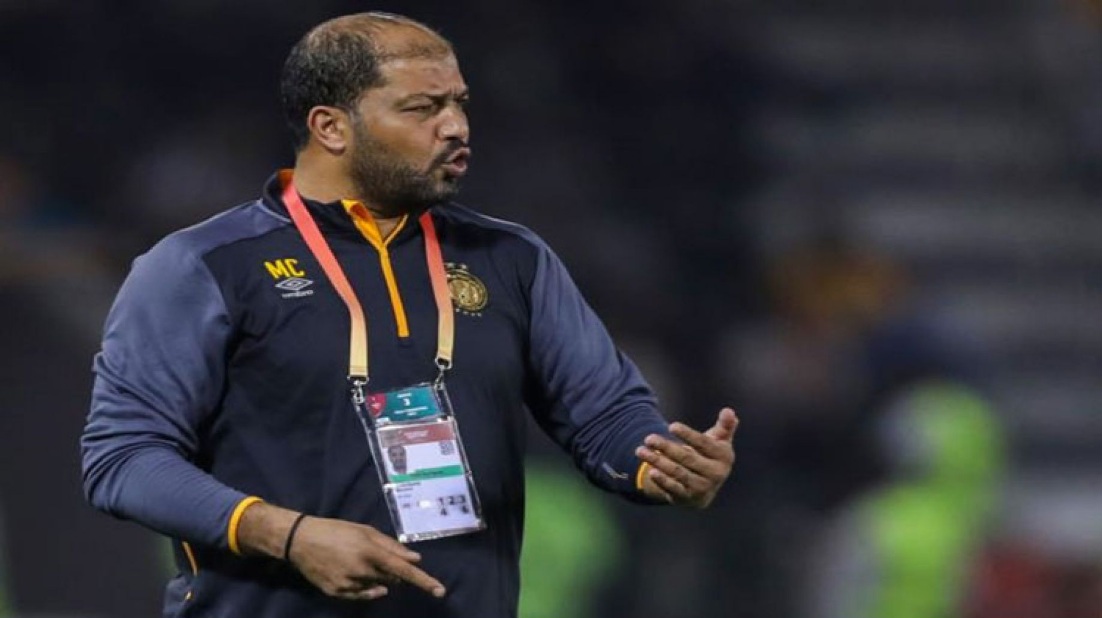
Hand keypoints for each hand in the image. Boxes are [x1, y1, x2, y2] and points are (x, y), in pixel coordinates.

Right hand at [236, 503, 445, 600]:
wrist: (300, 540)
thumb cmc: (336, 530)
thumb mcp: (365, 531)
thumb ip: (391, 546)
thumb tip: (416, 559)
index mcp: (370, 552)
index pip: (404, 570)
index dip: (423, 580)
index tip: (441, 591)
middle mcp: (362, 571)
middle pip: (392, 580)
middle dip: (391, 571)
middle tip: (373, 556)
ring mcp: (349, 585)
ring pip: (377, 587)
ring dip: (375, 577)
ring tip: (355, 560)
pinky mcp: (337, 593)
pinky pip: (361, 596)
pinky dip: (364, 588)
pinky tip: (351, 572)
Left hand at [635, 407, 738, 507]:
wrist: (705, 487)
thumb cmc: (710, 455)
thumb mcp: (719, 440)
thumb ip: (725, 425)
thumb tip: (729, 411)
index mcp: (724, 457)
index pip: (704, 444)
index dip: (688, 435)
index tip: (671, 426)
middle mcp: (715, 474)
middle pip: (688, 458)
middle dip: (666, 447)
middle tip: (649, 438)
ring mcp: (701, 487)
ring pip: (678, 472)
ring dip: (658, 462)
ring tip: (641, 451)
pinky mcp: (688, 498)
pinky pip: (674, 488)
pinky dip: (662, 481)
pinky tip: (651, 471)